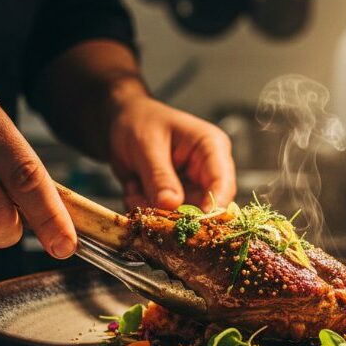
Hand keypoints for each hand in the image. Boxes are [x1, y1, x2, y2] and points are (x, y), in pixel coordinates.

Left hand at [108, 96, 235, 210]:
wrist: (122, 121)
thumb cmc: (140, 121)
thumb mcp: (147, 145)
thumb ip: (159, 176)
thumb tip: (171, 204)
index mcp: (211, 148)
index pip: (223, 183)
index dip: (212, 207)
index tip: (191, 223)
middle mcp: (207, 170)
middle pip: (207, 206)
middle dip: (176, 214)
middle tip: (150, 209)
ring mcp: (193, 187)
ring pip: (183, 216)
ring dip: (155, 211)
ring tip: (134, 190)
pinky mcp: (177, 199)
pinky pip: (165, 216)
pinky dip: (146, 208)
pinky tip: (133, 189)